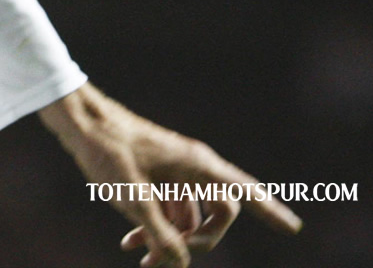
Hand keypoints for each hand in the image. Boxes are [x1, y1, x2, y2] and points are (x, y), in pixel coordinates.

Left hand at [41, 83, 300, 266]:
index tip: (294, 229)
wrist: (78, 119)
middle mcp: (193, 166)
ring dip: (170, 237)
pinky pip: (169, 205)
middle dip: (197, 243)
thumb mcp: (133, 201)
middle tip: (164, 260)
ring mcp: (175, 169)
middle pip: (218, 213)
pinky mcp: (156, 172)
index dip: (271, 212)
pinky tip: (130, 243)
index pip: (246, 192)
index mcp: (199, 166)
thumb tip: (183, 264)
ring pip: (188, 213)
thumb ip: (162, 236)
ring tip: (137, 255)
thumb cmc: (108, 151)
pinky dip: (156, 224)